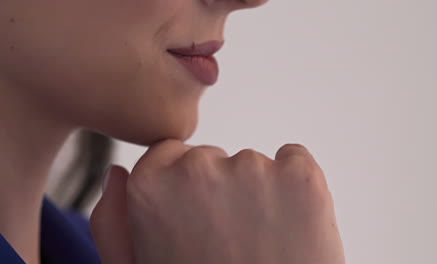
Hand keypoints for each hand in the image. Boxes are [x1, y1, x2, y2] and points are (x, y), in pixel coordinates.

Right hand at [90, 139, 344, 263]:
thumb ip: (113, 222)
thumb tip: (119, 173)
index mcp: (150, 186)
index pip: (169, 156)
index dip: (184, 190)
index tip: (197, 219)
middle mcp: (198, 168)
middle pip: (211, 158)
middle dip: (219, 189)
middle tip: (231, 241)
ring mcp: (253, 169)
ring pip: (252, 164)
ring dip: (258, 192)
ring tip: (261, 243)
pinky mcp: (301, 177)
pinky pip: (294, 160)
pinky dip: (295, 186)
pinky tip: (291, 228)